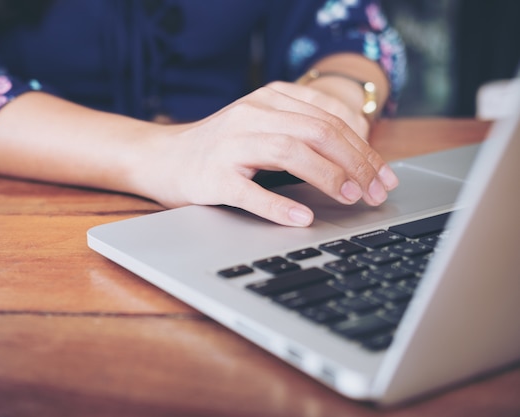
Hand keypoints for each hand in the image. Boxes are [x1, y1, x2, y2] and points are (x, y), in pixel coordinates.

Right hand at [132, 81, 398, 226]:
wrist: (163, 158)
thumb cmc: (220, 149)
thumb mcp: (263, 127)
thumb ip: (302, 131)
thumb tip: (356, 158)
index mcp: (270, 99)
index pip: (330, 118)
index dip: (364, 147)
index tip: (383, 175)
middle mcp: (252, 114)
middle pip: (318, 131)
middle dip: (356, 163)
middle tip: (375, 192)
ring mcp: (230, 144)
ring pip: (290, 151)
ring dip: (328, 176)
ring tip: (350, 197)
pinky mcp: (213, 176)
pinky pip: (249, 191)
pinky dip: (278, 205)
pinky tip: (301, 218)